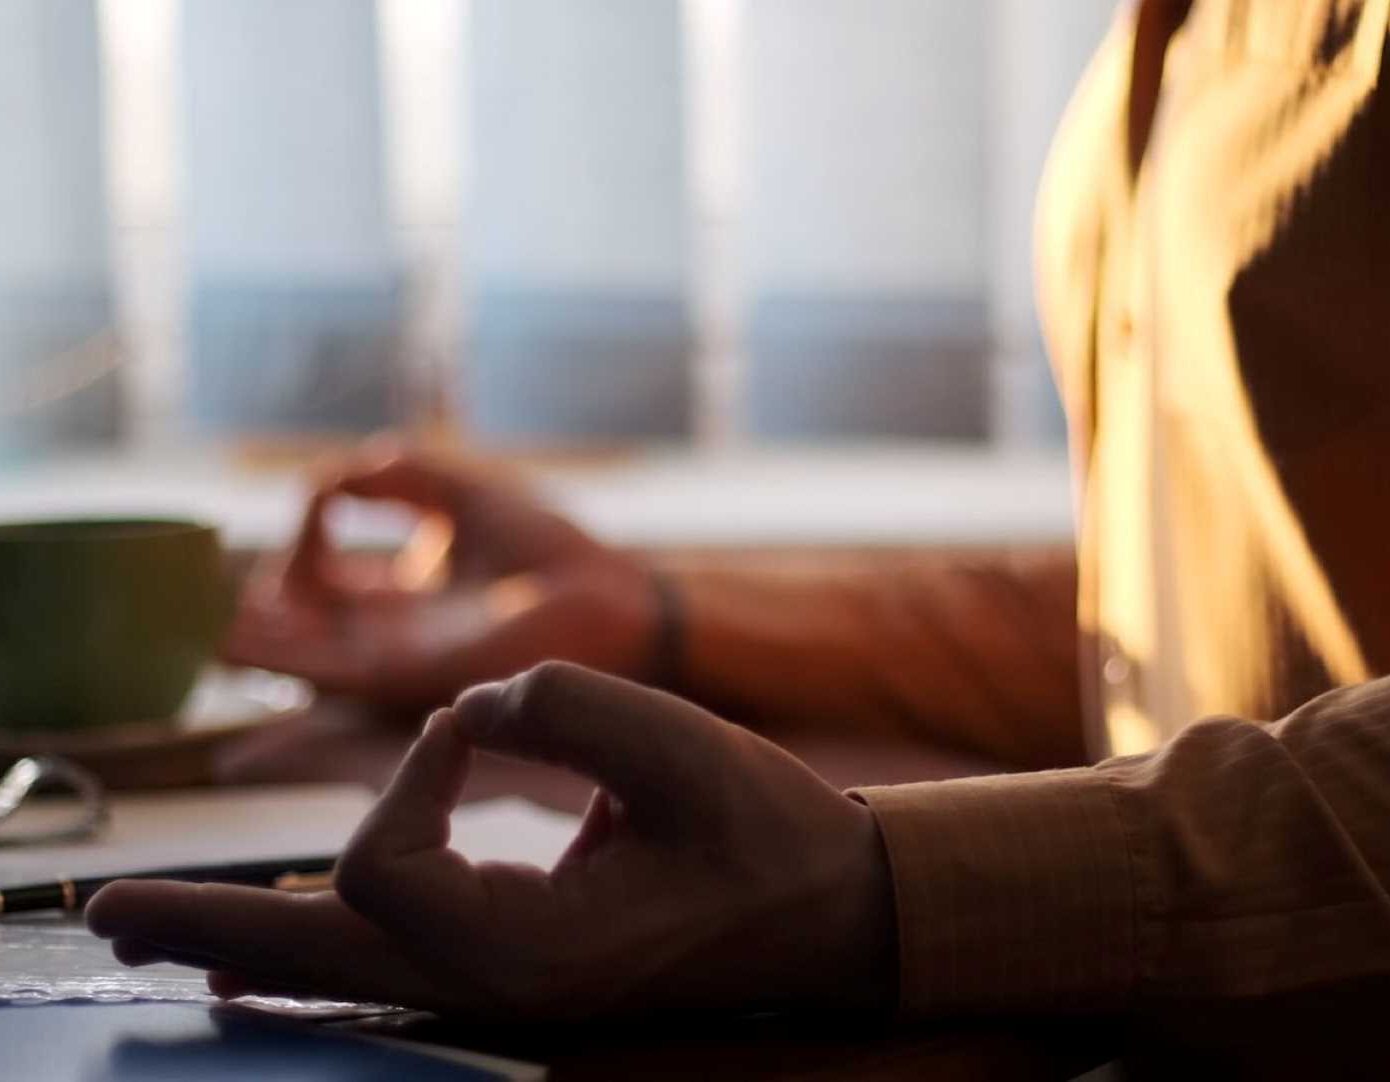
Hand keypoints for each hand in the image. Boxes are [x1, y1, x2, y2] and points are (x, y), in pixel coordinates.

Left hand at [86, 663, 897, 1018]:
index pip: (389, 859)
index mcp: (526, 952)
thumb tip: (474, 708)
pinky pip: (392, 965)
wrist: (829, 914)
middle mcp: (496, 988)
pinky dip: (318, 948)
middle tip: (104, 915)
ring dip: (245, 941)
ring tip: (157, 928)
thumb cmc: (764, 836)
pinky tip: (276, 942)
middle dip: (206, 929)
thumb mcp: (675, 749)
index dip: (419, 767)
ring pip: (345, 974)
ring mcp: (505, 991)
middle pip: (318, 963)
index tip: (485, 721)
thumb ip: (557, 704)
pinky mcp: (522, 967)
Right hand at [225, 449, 657, 703]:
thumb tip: (325, 476)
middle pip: (300, 624)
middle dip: (258, 606)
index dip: (308, 533)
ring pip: (297, 655)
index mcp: (407, 592)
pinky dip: (273, 654)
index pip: (328, 575)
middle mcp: (393, 631)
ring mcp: (395, 658)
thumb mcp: (458, 493)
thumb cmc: (547, 548)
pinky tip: (230, 632)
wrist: (607, 598)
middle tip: (213, 587)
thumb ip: (393, 476)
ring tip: (196, 617)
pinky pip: (320, 670)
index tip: (324, 495)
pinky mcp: (404, 676)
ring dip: (248, 638)